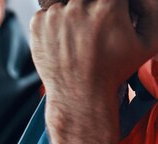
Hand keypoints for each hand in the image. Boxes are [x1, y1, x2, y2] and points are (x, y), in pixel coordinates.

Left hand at [31, 0, 157, 143]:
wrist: (80, 95)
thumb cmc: (114, 70)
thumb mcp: (148, 42)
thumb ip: (151, 11)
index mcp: (108, 4)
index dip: (112, 7)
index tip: (109, 20)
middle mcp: (79, 6)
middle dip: (92, 10)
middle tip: (93, 31)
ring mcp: (56, 15)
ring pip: (66, 3)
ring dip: (71, 16)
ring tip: (77, 38)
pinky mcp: (38, 24)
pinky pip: (46, 12)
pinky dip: (53, 24)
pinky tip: (62, 41)